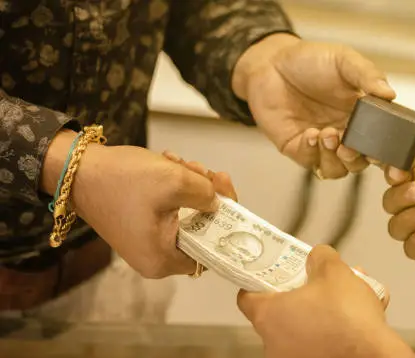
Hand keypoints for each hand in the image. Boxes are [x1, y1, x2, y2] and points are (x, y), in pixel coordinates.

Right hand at [41, 131, 236, 277]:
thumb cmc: (124, 180)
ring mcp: (146, 242)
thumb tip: (217, 203)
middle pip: (200, 228)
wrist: (76, 168)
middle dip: (206, 195)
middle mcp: (155, 259)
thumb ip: (207, 194)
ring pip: (186, 214)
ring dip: (189, 185)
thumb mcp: (175, 181)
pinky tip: (169, 163)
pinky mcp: (139, 224)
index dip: (224, 222)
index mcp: (164, 260)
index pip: (211, 251)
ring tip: (180, 161)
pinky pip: (168, 208)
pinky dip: (173, 186)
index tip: (225, 193)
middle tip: (205, 170)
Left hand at [233, 34, 395, 178]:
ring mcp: (323, 144)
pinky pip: (312, 162)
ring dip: (336, 158)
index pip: (384, 144)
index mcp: (364, 116)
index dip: (392, 158)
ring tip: (328, 135)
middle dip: (359, 159)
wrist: (271, 63)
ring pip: (338, 169)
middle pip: (363, 162)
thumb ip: (367, 75)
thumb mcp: (343, 60)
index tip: (394, 161)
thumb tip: (389, 94)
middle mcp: (346, 134)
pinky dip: (314, 152)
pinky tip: (311, 134)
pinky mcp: (299, 149)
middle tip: (350, 146)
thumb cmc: (310, 60)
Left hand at [237, 245, 414, 357]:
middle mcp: (274, 344)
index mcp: (268, 316)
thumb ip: (320, 257)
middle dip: (302, 294)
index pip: (247, 297)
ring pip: (303, 327)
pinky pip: (319, 343)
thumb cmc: (347, 316)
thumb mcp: (334, 271)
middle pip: (280, 311)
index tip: (274, 274)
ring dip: (321, 311)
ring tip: (349, 298)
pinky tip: (357, 318)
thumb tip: (317, 257)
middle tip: (321, 283)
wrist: (374, 355)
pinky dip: (332, 330)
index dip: (260, 282)